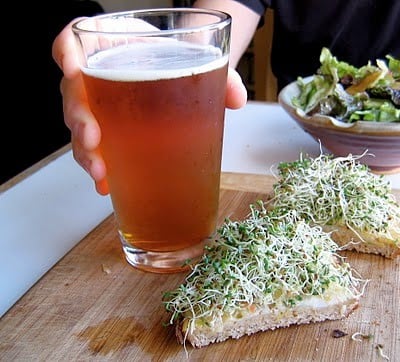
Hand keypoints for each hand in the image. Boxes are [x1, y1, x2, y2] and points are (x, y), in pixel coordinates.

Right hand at [52, 19, 247, 194]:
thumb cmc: (173, 59)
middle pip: (72, 95)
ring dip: (86, 152)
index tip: (72, 67)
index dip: (66, 53)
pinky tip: (107, 185)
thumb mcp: (194, 58)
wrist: (173, 66)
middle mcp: (97, 77)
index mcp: (112, 46)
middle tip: (93, 139)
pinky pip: (95, 148)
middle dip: (79, 120)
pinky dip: (100, 168)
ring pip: (79, 128)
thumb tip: (237, 99)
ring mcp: (100, 105)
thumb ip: (218, 74)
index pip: (72, 41)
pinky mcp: (108, 129)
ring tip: (101, 172)